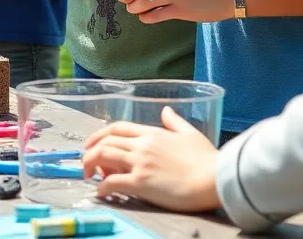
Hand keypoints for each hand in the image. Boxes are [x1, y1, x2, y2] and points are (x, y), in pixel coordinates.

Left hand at [83, 107, 221, 212]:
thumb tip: (165, 110)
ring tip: (89, 176)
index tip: (93, 144)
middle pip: (106, 141)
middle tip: (87, 164)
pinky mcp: (141, 183)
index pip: (118, 128)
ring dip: (91, 165)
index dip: (100, 135)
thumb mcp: (191, 134)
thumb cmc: (207, 159)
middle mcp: (142, 145)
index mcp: (153, 133)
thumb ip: (175, 121)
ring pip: (103, 157)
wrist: (215, 178)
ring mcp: (140, 163)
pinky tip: (100, 193)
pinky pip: (112, 182)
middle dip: (91, 151)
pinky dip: (101, 187)